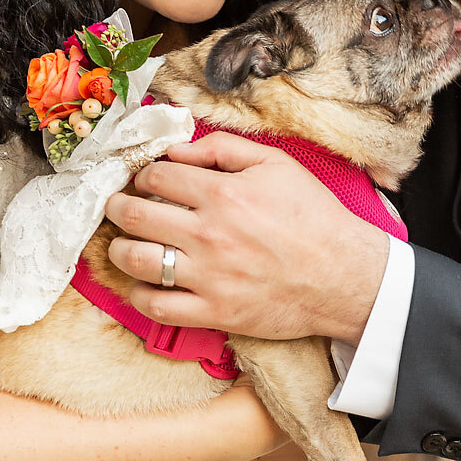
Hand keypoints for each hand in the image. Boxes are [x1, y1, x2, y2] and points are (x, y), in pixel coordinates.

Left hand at [104, 132, 387, 343]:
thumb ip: (223, 148)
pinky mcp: (214, 312)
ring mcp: (208, 276)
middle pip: (134, 215)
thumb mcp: (276, 164)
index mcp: (222, 193)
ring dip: (118, 249)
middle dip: (116, 206)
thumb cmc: (313, 217)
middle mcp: (208, 234)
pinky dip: (138, 295)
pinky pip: (156, 306)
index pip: (155, 177)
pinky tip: (141, 285)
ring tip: (121, 244)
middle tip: (116, 207)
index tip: (143, 181)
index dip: (141, 175)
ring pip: (135, 260)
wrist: (344, 275)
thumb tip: (177, 149)